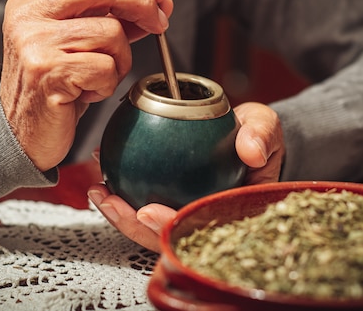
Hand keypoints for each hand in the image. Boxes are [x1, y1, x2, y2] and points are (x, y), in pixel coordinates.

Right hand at [0, 0, 172, 170]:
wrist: (21, 134)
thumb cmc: (54, 89)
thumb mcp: (80, 46)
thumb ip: (111, 18)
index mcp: (32, 3)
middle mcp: (28, 17)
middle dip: (140, 3)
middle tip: (160, 22)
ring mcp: (34, 43)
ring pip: (110, 33)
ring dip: (119, 60)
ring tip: (100, 78)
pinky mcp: (48, 72)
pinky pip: (105, 68)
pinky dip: (107, 84)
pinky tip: (87, 93)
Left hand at [88, 102, 283, 252]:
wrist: (246, 132)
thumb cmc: (255, 135)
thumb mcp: (264, 127)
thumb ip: (261, 135)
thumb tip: (252, 151)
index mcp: (230, 213)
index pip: (199, 229)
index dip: (171, 227)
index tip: (147, 213)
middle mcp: (205, 220)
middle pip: (165, 236)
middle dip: (132, 225)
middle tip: (109, 199)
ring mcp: (185, 213)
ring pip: (148, 227)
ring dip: (119, 213)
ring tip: (98, 190)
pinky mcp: (169, 201)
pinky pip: (142, 205)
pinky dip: (120, 194)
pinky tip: (103, 175)